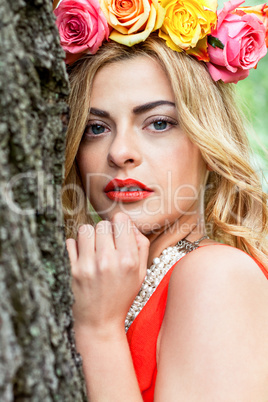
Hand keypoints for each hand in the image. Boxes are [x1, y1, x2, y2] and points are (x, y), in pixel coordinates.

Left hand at [66, 212, 148, 332]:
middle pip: (102, 224)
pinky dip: (76, 246)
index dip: (119, 224)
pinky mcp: (72, 270)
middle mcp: (108, 260)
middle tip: (106, 244)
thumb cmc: (122, 296)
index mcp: (128, 260)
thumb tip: (130, 225)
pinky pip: (71, 242)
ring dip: (90, 236)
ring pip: (85, 229)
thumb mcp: (141, 273)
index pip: (120, 221)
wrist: (100, 322)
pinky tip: (83, 256)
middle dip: (105, 231)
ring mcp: (88, 265)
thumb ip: (141, 245)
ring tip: (93, 248)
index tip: (118, 232)